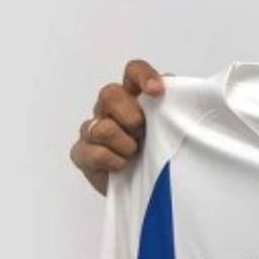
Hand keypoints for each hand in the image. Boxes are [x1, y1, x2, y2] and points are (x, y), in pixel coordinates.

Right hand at [69, 59, 163, 194]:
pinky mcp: (83, 153)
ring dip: (125, 145)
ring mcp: (93, 129)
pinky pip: (90, 151)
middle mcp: (111, 108)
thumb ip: (175, 106)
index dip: (143, 76)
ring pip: (103, 127)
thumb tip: (174, 89)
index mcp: (134, 96)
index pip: (133, 71)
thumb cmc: (161, 153)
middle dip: (131, 117)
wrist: (149, 187)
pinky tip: (122, 166)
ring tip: (135, 154)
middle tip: (143, 134)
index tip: (157, 91)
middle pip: (110, 94)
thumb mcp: (175, 129)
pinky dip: (111, 161)